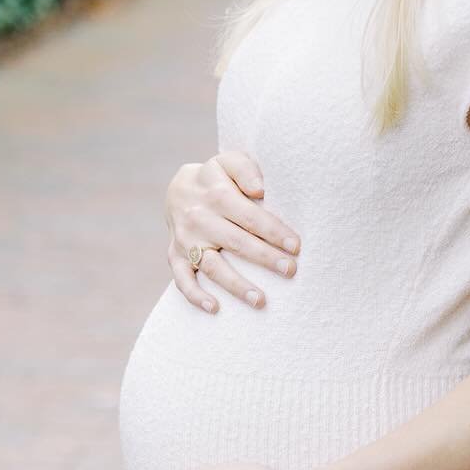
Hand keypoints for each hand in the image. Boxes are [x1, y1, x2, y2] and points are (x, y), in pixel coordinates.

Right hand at [165, 151, 300, 314]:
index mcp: (216, 194)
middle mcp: (199, 219)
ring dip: (236, 285)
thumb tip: (259, 189)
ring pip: (211, 266)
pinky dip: (195, 295)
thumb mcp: (228, 161)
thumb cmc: (217, 178)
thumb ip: (245, 169)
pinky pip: (182, 279)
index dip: (272, 231)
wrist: (178, 188)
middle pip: (235, 242)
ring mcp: (185, 240)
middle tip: (290, 271)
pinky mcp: (175, 256)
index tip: (295, 246)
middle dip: (265, 258)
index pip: (249, 216)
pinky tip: (215, 308)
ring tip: (260, 301)